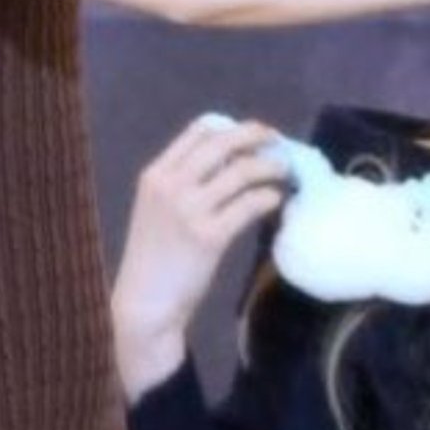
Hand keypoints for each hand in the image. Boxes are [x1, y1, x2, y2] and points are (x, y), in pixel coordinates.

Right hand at [111, 117, 287, 402]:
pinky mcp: (209, 236)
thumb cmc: (154, 257)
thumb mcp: (157, 208)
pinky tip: (276, 200)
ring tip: (285, 172)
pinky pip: (249, 205)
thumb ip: (184, 183)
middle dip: (256, 137)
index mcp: (155, 174)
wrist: (145, 302)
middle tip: (278, 143)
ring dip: (270, 167)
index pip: (198, 131)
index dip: (233, 127)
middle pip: (223, 143)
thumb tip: (232, 161)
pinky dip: (268, 197)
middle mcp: (170, 185)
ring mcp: (189, 209)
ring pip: (241, 171)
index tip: (254, 134)